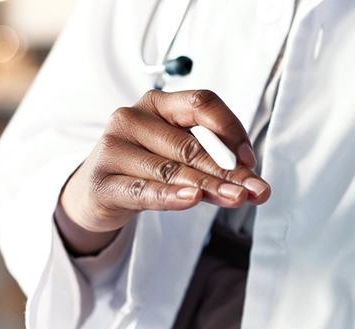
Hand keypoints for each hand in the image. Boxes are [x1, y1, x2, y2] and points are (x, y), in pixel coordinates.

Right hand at [59, 89, 271, 253]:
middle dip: (228, 170)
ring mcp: (114, 148)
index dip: (230, 128)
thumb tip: (253, 181)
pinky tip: (193, 198)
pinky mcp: (104, 182)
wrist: (99, 192)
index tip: (249, 159)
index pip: (201, 103)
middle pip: (190, 144)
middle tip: (255, 189)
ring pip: (171, 169)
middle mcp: (132, 118)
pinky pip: (144, 190)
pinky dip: (171, 195)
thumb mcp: (179, 156)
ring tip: (236, 198)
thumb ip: (212, 162)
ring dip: (209, 186)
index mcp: (157, 103)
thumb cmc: (146, 168)